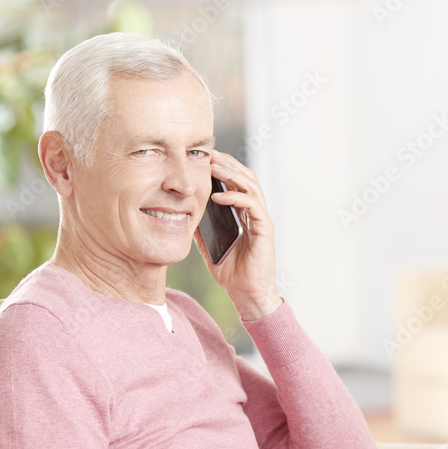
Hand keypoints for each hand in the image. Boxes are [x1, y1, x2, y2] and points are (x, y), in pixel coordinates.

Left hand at [195, 151, 281, 320]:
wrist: (245, 293)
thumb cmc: (230, 271)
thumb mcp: (208, 244)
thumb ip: (200, 227)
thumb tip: (182, 212)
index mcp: (243, 213)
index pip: (237, 182)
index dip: (224, 168)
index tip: (205, 158)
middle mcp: (255, 213)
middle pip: (246, 177)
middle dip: (228, 164)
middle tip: (209, 155)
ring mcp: (261, 219)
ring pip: (251, 186)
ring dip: (232, 174)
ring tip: (214, 167)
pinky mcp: (264, 229)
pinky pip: (252, 205)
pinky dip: (235, 197)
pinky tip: (219, 196)